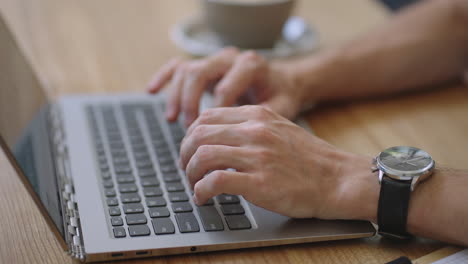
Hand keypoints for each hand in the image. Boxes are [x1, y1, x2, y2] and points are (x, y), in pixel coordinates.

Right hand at [147, 47, 306, 125]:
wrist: (284, 81)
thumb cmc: (282, 97)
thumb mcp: (281, 108)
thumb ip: (263, 120)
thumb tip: (239, 141)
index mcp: (250, 65)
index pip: (224, 88)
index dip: (214, 116)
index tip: (212, 139)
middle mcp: (230, 58)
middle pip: (199, 73)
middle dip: (190, 103)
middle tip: (188, 128)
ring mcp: (215, 59)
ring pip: (187, 69)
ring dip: (177, 95)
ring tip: (173, 119)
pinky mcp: (205, 64)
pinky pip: (178, 65)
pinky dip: (164, 77)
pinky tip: (152, 91)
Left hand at [179, 105, 378, 219]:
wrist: (337, 179)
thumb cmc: (309, 159)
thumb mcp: (278, 129)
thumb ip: (249, 128)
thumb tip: (219, 138)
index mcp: (257, 115)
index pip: (207, 116)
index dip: (191, 135)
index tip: (191, 149)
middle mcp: (254, 130)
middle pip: (199, 134)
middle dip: (185, 154)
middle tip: (186, 169)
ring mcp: (257, 155)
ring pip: (202, 156)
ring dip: (190, 173)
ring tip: (194, 185)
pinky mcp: (259, 181)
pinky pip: (215, 181)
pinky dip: (201, 190)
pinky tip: (203, 198)